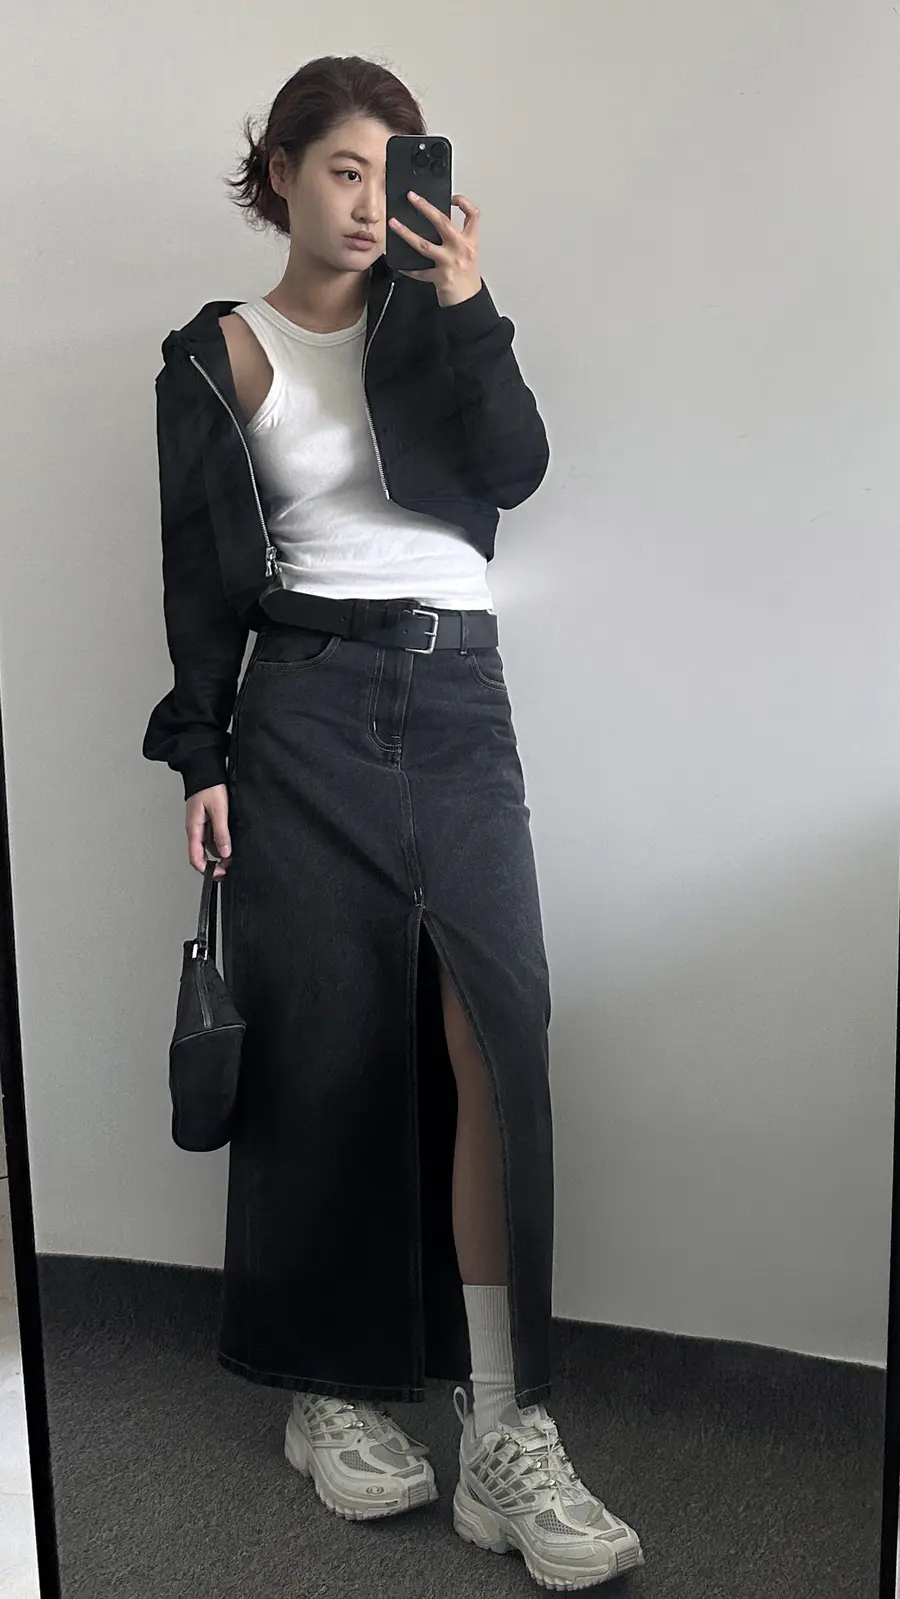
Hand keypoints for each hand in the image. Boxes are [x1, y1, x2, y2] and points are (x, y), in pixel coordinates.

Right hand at [186, 784, 231, 877]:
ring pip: (209, 846)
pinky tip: (231, 840)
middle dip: (217, 863)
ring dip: (221, 852)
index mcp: (193, 829)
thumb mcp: (219, 810)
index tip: (220, 874)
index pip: (195, 858)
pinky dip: (221, 841)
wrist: (205, 769)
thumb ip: (222, 832)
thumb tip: (225, 852)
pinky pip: (212, 836)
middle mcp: (195, 829)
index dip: (206, 870)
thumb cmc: (209, 786)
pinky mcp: (206, 819)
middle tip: (231, 865)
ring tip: (234, 853)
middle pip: (203, 854)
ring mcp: (200, 825)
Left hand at [388, 191, 482, 306]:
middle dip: (425, 207)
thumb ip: (457, 240)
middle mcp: (461, 249)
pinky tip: (400, 264)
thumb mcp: (469, 255)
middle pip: (443, 222)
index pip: (472, 215)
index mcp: (470, 242)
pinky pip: (420, 271)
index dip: (464, 203)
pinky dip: (409, 268)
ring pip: (424, 244)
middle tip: (412, 197)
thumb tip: (436, 226)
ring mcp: (449, 263)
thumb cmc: (467, 280)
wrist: (469, 303)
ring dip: (406, 233)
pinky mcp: (439, 277)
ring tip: (394, 223)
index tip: (453, 197)